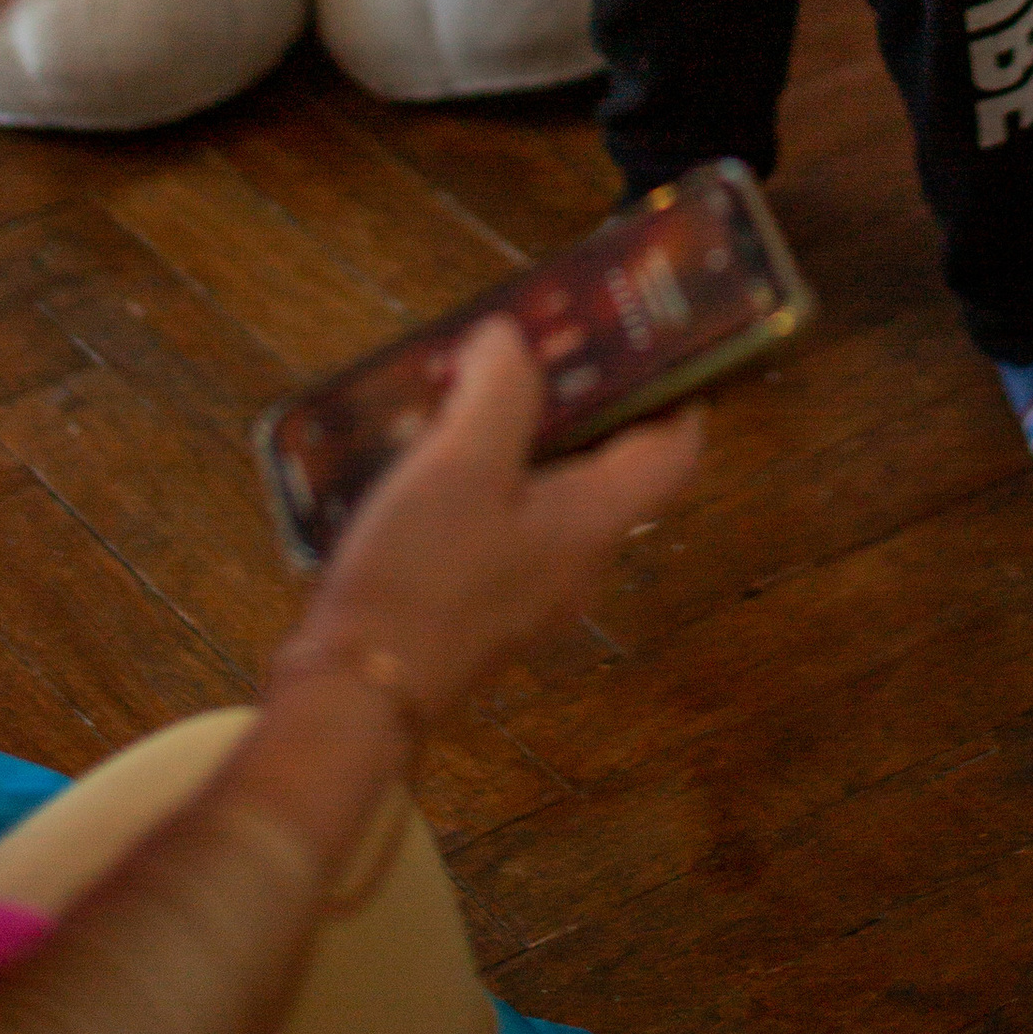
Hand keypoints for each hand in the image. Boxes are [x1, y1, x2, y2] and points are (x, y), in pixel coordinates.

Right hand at [240, 321, 700, 851]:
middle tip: (540, 346)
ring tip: (470, 386)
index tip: (650, 341)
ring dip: (521, 437)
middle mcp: (577, 563)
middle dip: (580, 400)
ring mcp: (529, 593)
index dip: (676, 392)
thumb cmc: (424, 574)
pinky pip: (503, 525)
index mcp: (594, 523)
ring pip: (549, 495)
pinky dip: (482, 478)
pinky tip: (427, 454)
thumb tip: (512, 338)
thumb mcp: (463, 459)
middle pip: (609, 468)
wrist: (356, 694)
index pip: (674, 453)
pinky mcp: (480, 609)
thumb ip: (500, 387)